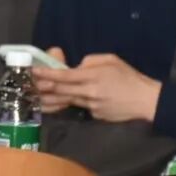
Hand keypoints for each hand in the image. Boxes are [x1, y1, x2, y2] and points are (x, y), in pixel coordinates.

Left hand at [37, 53, 160, 122]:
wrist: (146, 101)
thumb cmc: (129, 76)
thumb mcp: (111, 59)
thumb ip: (90, 61)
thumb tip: (78, 66)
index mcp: (92, 76)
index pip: (64, 76)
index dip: (47, 74)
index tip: (34, 72)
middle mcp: (89, 93)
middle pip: (61, 91)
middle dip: (44, 87)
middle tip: (29, 84)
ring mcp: (92, 106)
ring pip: (68, 101)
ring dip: (52, 99)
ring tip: (37, 96)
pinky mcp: (96, 116)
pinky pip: (81, 107)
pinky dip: (73, 103)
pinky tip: (62, 102)